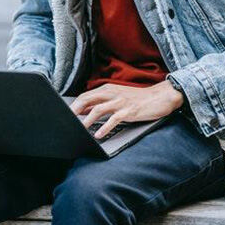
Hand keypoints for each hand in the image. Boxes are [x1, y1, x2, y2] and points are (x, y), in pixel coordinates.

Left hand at [69, 81, 184, 138]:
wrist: (159, 97)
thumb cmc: (137, 99)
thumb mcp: (117, 97)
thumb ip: (101, 102)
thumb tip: (84, 110)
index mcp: (107, 89)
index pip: (85, 96)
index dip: (74, 105)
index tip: (65, 115)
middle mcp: (112, 93)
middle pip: (88, 100)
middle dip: (75, 111)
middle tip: (67, 121)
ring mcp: (120, 102)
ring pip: (98, 110)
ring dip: (87, 120)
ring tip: (80, 130)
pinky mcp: (129, 111)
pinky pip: (114, 119)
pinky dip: (105, 127)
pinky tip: (98, 135)